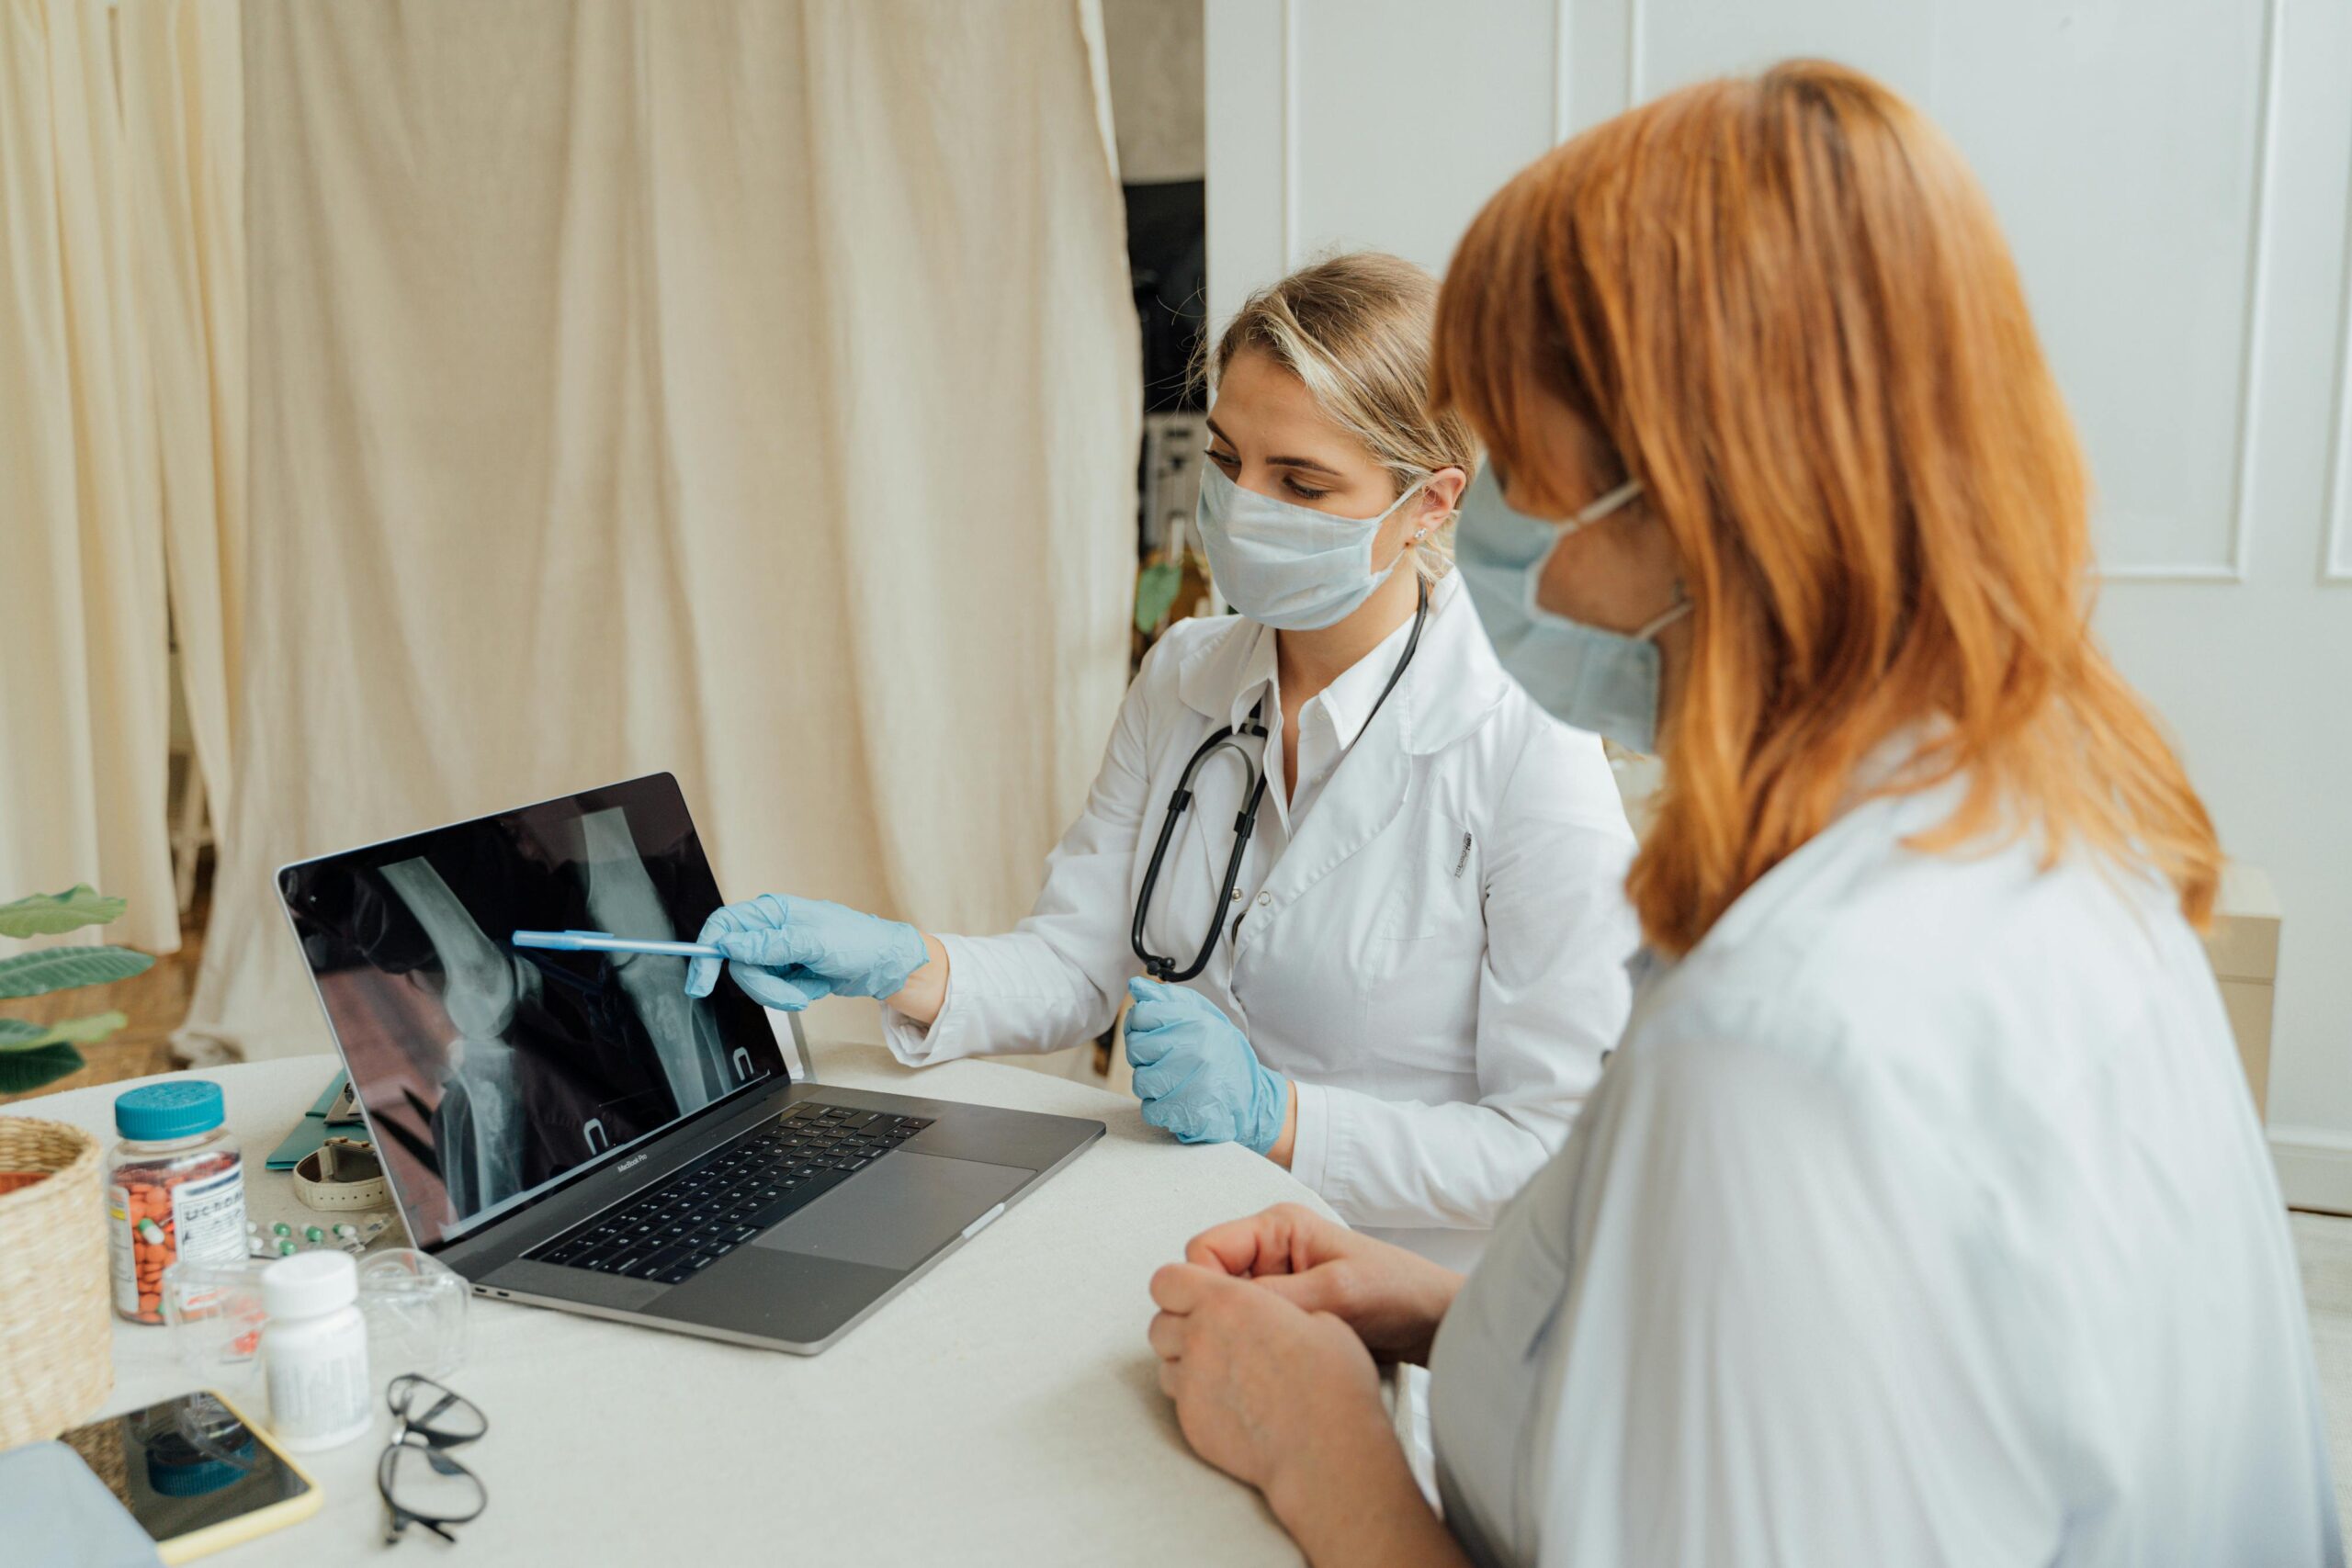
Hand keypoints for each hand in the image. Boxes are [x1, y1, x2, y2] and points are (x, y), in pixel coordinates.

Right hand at [683, 894, 928, 1011]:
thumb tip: (729, 944)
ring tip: (814, 986)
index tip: (700, 983)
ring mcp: (780, 952)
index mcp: (773, 911)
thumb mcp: (813, 943)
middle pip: (739, 964)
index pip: (723, 925)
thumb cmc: (858, 942)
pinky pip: (775, 991)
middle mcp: (772, 929)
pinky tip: (818, 984)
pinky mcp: (788, 971)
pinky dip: (796, 993)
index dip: (706, 952)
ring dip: (785, 993)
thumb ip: (769, 945)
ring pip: (756, 982)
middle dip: (765, 986)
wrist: (885, 965)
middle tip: (793, 995)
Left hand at [1125, 979, 1289, 1154]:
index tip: (1148, 1032)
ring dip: (1151, 1084)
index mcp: (1198, 1024)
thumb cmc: (1225, 1056)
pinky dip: (1159, 1107)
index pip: (1142, 1015)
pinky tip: (1176, 1100)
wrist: (1253, 1098)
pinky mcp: (1185, 1112)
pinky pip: (1149, 1109)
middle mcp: (1193, 1051)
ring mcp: (1189, 1083)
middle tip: (1164, 1059)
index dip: (1138, 1024)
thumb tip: (1136, 986)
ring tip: (1173, 1080)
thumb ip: (1169, 1000)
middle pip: (1136, 1048)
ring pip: (1140, 1080)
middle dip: (1144, 1056)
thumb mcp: (1205, 1018)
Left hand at [1147, 1261, 1388, 1499]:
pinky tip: (1234, 1402)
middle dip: (1180, 1326)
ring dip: (1186, 1362)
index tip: (1203, 1295)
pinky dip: (1197, 1397)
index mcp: (1227, 1302)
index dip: (1182, 1285)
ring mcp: (1191, 1385)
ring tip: (1226, 1370)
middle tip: (1216, 1335)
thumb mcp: (1320, 1318)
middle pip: (1159, 1323)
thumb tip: (1273, 1314)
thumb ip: (1278, 1306)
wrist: (1324, 1451)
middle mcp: (1199, 1340)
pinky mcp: (1192, 1423)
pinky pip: (1180, 1400)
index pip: (1167, 1280)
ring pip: (1165, 1363)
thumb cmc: (1330, 1383)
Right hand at [1186, 1203, 1462, 1364]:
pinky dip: (1251, 1347)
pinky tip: (1270, 1366)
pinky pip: (1247, 1330)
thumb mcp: (1336, 1293)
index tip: (1221, 1324)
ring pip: (1225, 1311)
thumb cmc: (1398, 1293)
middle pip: (1208, 1282)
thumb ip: (1276, 1297)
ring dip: (1236, 1334)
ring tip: (1261, 1359)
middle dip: (1218, 1314)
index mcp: (1276, 1228)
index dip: (1204, 1288)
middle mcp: (1268, 1252)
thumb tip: (1220, 1309)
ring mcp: (1274, 1285)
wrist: (1435, 1325)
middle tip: (1241, 1348)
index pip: (1204, 1250)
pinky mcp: (1284, 1315)